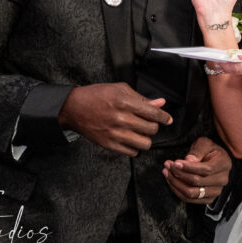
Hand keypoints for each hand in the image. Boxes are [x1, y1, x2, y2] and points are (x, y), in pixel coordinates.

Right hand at [58, 83, 172, 156]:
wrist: (74, 108)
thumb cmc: (97, 96)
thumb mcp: (120, 89)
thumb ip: (141, 98)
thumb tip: (160, 103)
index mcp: (124, 102)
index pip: (153, 113)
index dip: (164, 117)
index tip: (167, 119)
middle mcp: (121, 119)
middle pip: (151, 129)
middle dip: (154, 126)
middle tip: (149, 123)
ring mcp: (115, 133)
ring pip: (144, 143)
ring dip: (146, 138)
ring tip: (140, 132)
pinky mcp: (109, 144)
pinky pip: (132, 152)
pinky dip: (135, 147)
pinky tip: (131, 139)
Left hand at [162, 137, 231, 204]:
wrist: (215, 160)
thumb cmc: (209, 150)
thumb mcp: (204, 143)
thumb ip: (197, 151)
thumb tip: (188, 161)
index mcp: (223, 164)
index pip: (205, 170)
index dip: (189, 168)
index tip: (175, 163)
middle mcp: (222, 180)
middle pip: (197, 182)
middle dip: (179, 174)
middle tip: (167, 165)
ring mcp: (216, 191)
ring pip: (192, 193)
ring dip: (176, 183)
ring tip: (167, 172)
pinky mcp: (208, 199)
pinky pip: (189, 199)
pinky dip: (177, 191)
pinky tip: (171, 181)